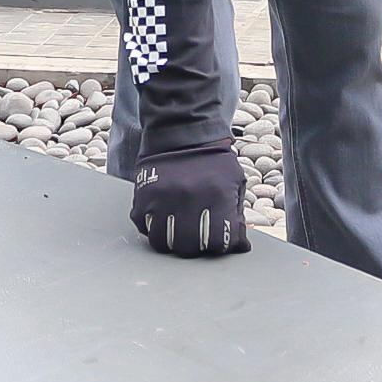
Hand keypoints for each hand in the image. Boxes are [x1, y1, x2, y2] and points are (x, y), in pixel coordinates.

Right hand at [129, 148, 251, 258]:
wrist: (182, 132)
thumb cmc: (213, 161)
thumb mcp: (235, 181)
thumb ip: (237, 213)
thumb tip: (239, 244)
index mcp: (218, 196)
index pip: (218, 242)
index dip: (218, 247)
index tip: (216, 243)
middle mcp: (190, 199)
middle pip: (188, 246)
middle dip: (194, 248)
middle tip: (196, 240)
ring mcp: (163, 197)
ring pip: (161, 241)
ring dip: (170, 242)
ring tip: (177, 235)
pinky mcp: (143, 195)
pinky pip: (143, 226)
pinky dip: (151, 228)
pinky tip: (161, 221)